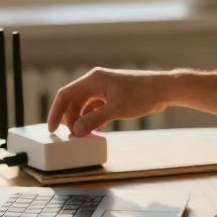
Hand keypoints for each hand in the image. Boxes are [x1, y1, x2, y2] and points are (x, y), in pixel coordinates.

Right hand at [46, 67, 168, 135]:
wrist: (164, 89)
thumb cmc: (142, 94)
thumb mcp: (116, 109)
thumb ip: (94, 120)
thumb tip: (76, 130)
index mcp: (93, 80)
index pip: (66, 94)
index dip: (56, 112)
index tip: (52, 128)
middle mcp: (96, 82)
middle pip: (74, 101)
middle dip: (70, 118)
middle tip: (70, 136)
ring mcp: (104, 89)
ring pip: (85, 106)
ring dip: (82, 120)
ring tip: (82, 135)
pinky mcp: (113, 96)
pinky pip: (96, 108)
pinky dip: (93, 118)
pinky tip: (96, 130)